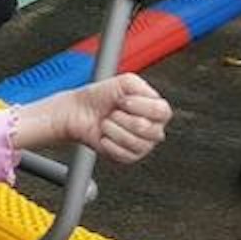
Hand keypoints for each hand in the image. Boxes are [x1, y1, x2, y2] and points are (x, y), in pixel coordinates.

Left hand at [18, 74, 171, 163]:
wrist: (78, 111)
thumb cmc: (102, 96)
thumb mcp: (124, 82)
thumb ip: (140, 86)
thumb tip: (148, 99)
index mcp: (157, 110)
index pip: (162, 112)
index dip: (140, 106)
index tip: (121, 101)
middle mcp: (154, 129)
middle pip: (148, 129)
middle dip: (122, 118)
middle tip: (112, 113)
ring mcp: (143, 145)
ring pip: (135, 142)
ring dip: (113, 129)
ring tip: (106, 123)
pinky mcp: (129, 157)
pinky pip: (124, 154)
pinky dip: (108, 143)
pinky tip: (103, 136)